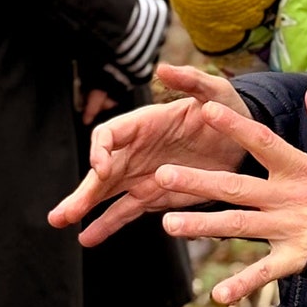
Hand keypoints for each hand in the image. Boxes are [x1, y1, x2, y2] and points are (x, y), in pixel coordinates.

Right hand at [49, 63, 250, 243]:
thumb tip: (163, 68)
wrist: (245, 143)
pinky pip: (126, 210)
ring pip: (106, 193)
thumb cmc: (228, 111)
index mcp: (144, 123)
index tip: (100, 168)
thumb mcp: (215, 92)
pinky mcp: (154, 195)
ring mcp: (142, 174)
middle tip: (61, 212)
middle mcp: (136, 149)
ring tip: (61, 222)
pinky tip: (89, 237)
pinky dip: (108, 224)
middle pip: (100, 169)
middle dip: (82, 190)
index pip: (110, 134)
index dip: (100, 150)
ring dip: (85, 208)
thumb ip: (190, 81)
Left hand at [158, 85, 306, 305]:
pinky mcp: (295, 258)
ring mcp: (288, 229)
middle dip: (197, 182)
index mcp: (299, 168)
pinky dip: (243, 285)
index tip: (206, 110)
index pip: (262, 143)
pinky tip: (217, 295)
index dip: (235, 127)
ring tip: (167, 224)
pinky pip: (265, 273)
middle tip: (161, 175)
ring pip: (238, 227)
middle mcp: (287, 198)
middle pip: (235, 187)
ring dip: (202, 227)